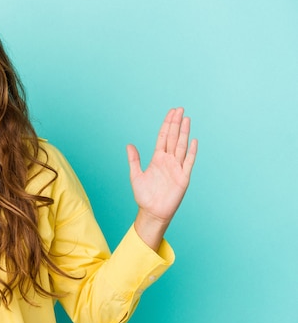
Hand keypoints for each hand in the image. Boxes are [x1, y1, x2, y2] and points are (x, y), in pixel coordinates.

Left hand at [126, 108, 196, 249]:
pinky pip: (188, 162)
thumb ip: (134, 160)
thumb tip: (129, 144)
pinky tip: (193, 141)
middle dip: (176, 123)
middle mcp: (168, 161)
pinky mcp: (183, 178)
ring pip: (181, 146)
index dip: (167, 124)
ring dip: (184, 133)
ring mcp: (177, 168)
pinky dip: (191, 152)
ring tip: (187, 119)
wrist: (152, 212)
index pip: (163, 137)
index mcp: (157, 159)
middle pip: (173, 138)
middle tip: (180, 109)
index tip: (171, 112)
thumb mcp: (136, 175)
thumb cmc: (144, 196)